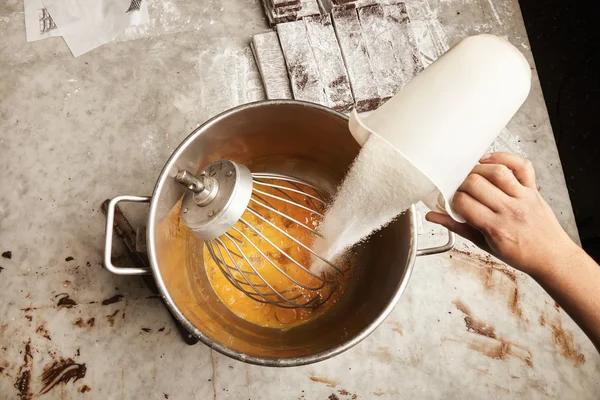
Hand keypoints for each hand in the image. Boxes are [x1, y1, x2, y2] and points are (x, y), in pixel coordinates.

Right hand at [426, 152, 575, 276]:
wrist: (551, 257)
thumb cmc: (519, 254)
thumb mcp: (483, 244)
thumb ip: (457, 226)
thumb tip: (434, 216)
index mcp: (495, 228)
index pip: (463, 203)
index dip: (453, 199)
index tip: (453, 202)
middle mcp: (510, 210)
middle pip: (476, 183)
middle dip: (462, 183)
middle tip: (461, 190)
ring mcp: (523, 197)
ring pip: (496, 171)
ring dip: (479, 169)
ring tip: (473, 176)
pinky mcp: (533, 189)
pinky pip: (521, 165)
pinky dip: (505, 158)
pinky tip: (491, 162)